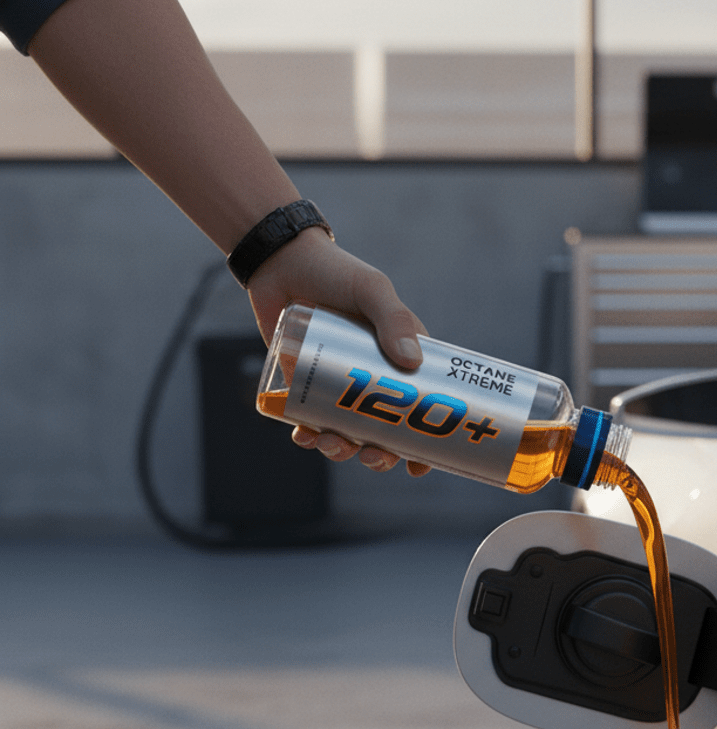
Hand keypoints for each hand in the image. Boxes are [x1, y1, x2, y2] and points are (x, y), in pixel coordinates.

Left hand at [247, 228, 431, 474]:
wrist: (281, 262)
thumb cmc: (336, 271)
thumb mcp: (372, 291)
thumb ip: (394, 319)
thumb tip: (412, 362)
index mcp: (402, 361)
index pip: (423, 409)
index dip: (424, 445)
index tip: (420, 467)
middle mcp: (374, 379)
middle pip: (384, 433)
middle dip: (379, 454)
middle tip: (371, 454)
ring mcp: (339, 384)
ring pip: (347, 432)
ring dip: (342, 450)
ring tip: (330, 444)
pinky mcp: (305, 384)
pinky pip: (310, 421)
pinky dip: (308, 435)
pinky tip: (304, 436)